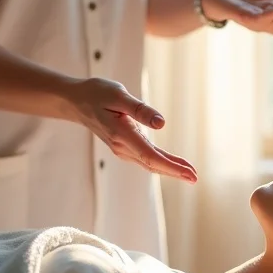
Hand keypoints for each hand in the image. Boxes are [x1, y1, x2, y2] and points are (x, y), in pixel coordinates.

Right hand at [64, 78, 197, 182]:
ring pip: (150, 163)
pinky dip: (161, 163)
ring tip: (190, 174)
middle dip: (175, 172)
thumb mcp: (119, 95)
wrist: (77, 102)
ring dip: (170, 169)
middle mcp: (122, 146)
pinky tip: (173, 164)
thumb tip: (161, 123)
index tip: (189, 172)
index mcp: (121, 134)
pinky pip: (145, 158)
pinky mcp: (124, 147)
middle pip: (153, 164)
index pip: (151, 155)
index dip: (172, 165)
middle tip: (195, 178)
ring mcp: (122, 149)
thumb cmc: (97, 94)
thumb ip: (140, 110)